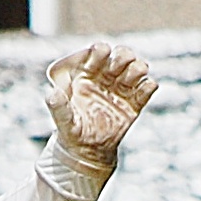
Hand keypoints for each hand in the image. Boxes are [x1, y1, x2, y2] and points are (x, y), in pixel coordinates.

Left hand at [44, 43, 157, 167]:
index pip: (96, 53)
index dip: (101, 50)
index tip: (102, 52)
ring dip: (138, 67)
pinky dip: (149, 86)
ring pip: (135, 69)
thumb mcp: (63, 120)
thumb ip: (58, 106)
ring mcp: (121, 90)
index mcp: (87, 74)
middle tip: (119, 65)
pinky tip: (146, 87)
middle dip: (123, 55)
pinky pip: (146, 90)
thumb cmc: (72, 130)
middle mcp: (106, 78)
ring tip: (136, 72)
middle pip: (119, 56)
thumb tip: (52, 94)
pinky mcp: (134, 104)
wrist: (88, 151)